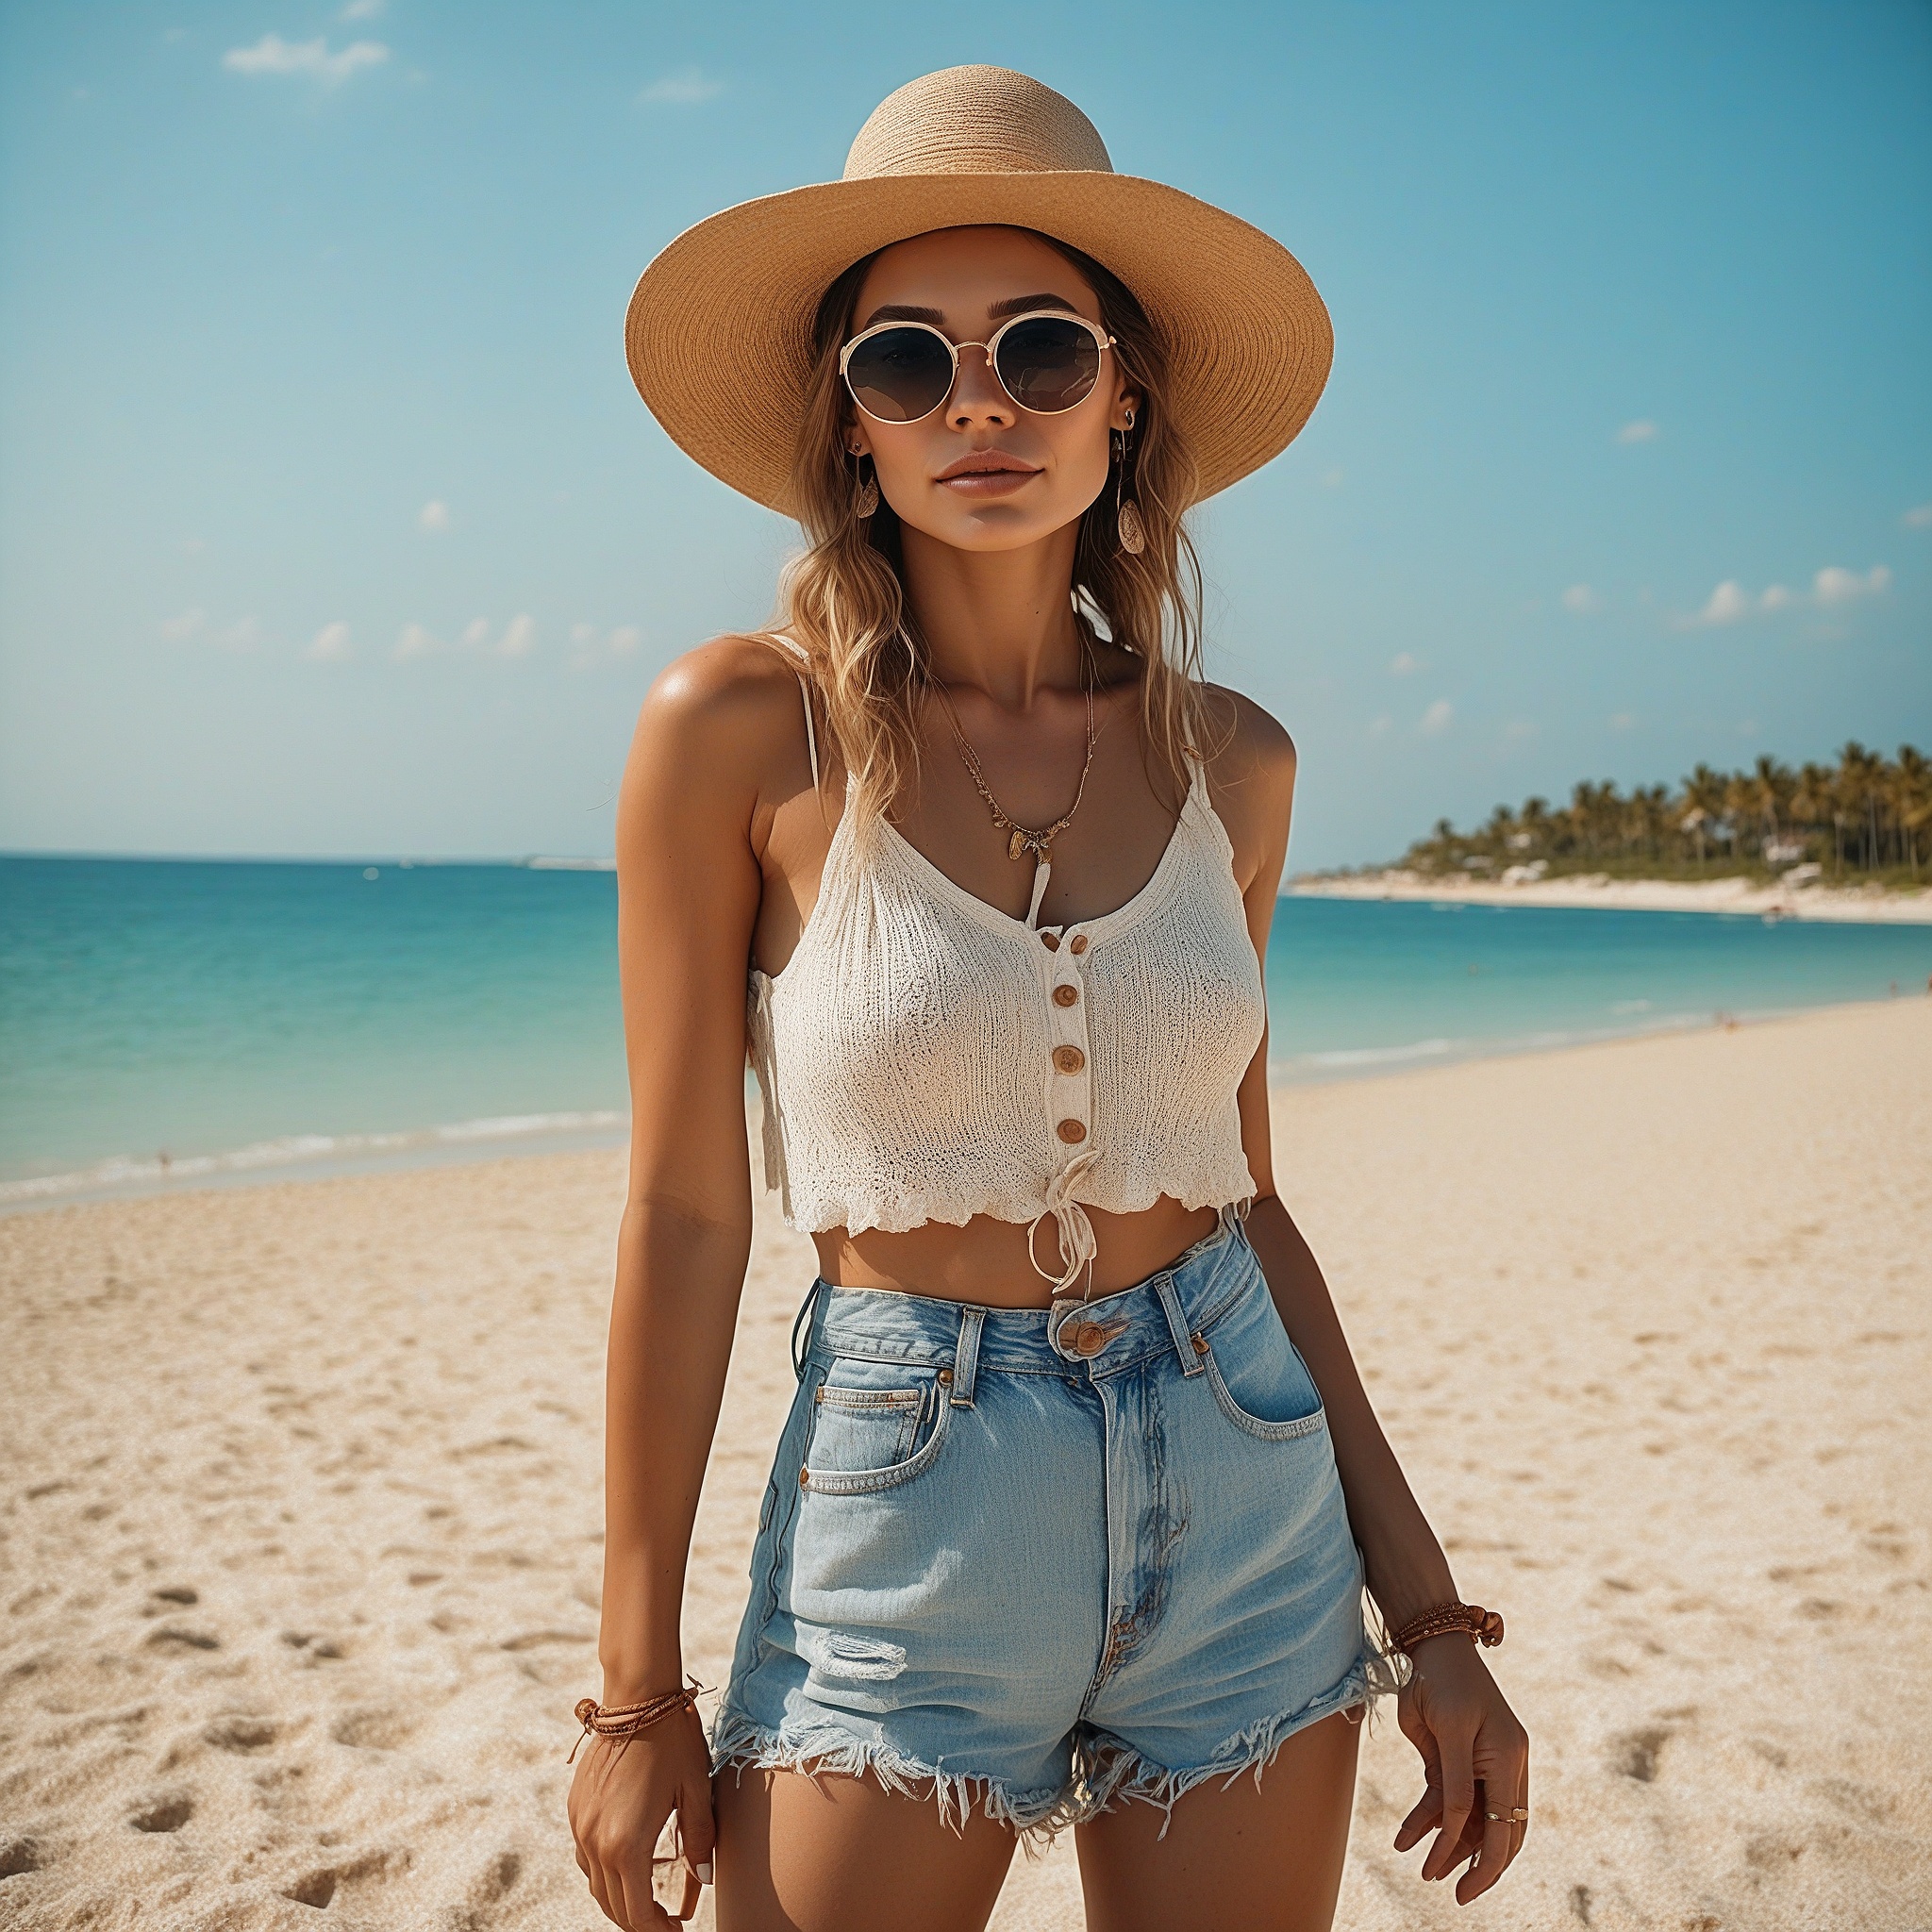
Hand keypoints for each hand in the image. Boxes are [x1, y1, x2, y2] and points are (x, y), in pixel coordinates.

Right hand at [568, 1705, 715, 1927]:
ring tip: (647, 1902)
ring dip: (619, 1900)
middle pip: (613, 1905)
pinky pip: (584, 1858)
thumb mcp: (696, 1792)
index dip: (658, 1930)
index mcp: (626, 1844)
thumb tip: (703, 1878)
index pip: (637, 1912)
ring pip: (595, 1884)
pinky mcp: (576, 1809)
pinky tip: (624, 1866)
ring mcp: (580, 1825)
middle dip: (638, 1922)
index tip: (677, 1930)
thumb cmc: (674, 1743)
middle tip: (664, 1923)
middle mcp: (595, 1841)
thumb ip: (700, 1840)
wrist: (638, 1699)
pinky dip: (603, 1873)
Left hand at [1391, 1635, 1528, 1903]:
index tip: (1461, 1889)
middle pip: (1498, 1829)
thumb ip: (1453, 1782)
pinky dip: (1434, 1817)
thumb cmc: (1437, 1679)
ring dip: (1449, 1842)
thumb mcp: (1443, 1731)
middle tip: (1449, 1888)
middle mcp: (1506, 1762)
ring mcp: (1490, 1759)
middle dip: (1473, 1862)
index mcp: (1507, 1756)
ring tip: (1419, 1861)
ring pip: (1475, 1817)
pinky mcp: (1467, 1756)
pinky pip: (1455, 1796)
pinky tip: (1407, 1834)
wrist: (1431, 1639)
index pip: (1503, 1826)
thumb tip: (1455, 1830)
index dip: (1484, 1863)